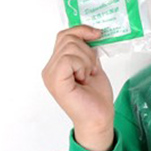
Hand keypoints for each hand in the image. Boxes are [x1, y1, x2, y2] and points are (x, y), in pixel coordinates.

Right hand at [41, 25, 114, 149]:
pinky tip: (83, 79)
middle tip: (91, 70)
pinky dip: (82, 66)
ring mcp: (51, 74)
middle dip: (87, 51)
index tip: (98, 34)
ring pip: (70, 47)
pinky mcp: (56, 80)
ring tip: (87, 77)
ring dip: (86, 60)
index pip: (64, 35)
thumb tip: (90, 33)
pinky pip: (69, 58)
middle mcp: (50, 68)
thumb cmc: (96, 98)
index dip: (81, 31)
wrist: (99, 119)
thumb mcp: (93, 66)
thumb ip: (87, 51)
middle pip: (67, 38)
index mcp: (57, 65)